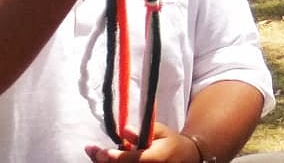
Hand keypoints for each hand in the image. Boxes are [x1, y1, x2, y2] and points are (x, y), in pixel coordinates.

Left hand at [84, 123, 200, 161]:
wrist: (185, 156)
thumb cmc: (171, 142)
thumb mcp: (162, 131)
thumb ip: (145, 130)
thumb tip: (125, 130)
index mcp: (157, 156)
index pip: (134, 159)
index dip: (117, 157)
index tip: (102, 153)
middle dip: (105, 161)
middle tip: (91, 150)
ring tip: (95, 152)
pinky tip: (106, 157)